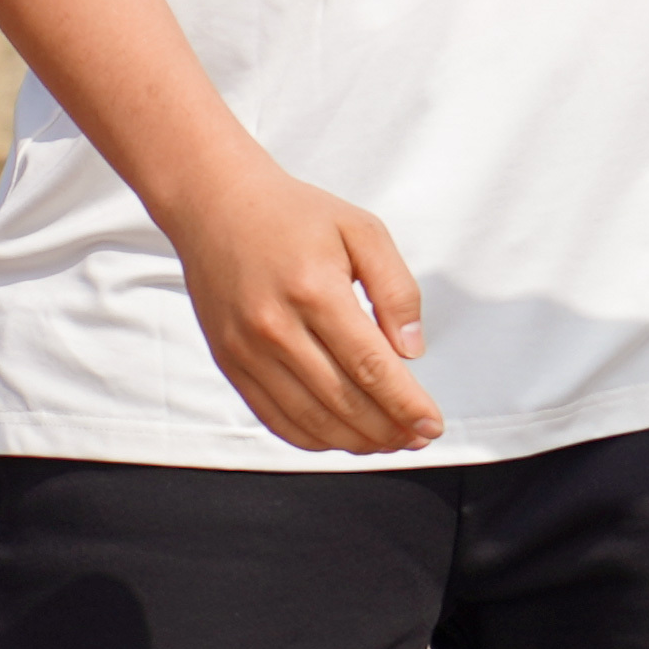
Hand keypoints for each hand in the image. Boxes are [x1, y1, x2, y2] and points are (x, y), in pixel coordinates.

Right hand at [153, 160, 442, 456]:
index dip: (405, 404)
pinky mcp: (229, 362)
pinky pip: (272, 417)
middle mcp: (275, 328)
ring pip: (307, 419)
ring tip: (388, 441)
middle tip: (418, 438)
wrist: (217, 206)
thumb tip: (411, 350)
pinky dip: (310, 437)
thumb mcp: (363, 231)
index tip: (432, 424)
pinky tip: (341, 436)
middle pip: (342, 400)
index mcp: (315, 292)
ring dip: (353, 440)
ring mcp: (246, 350)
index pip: (370, 367)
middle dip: (387, 429)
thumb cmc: (296, 215)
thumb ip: (396, 289)